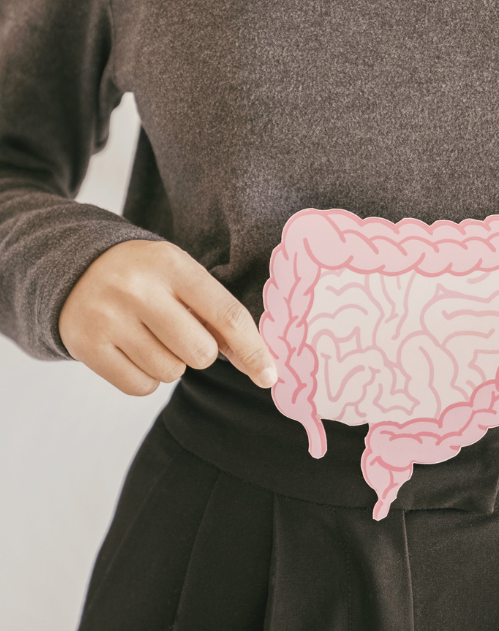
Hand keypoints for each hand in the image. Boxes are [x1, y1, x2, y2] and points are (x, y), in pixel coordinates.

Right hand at [58, 239, 277, 395]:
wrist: (76, 268)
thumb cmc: (147, 277)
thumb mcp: (182, 277)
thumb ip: (218, 315)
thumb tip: (259, 366)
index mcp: (172, 264)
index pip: (227, 315)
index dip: (254, 350)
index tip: (270, 376)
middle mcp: (138, 289)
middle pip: (201, 353)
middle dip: (201, 352)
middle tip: (181, 331)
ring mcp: (109, 318)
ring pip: (171, 373)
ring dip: (172, 363)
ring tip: (152, 335)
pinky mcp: (87, 346)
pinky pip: (141, 387)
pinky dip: (147, 377)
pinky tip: (134, 350)